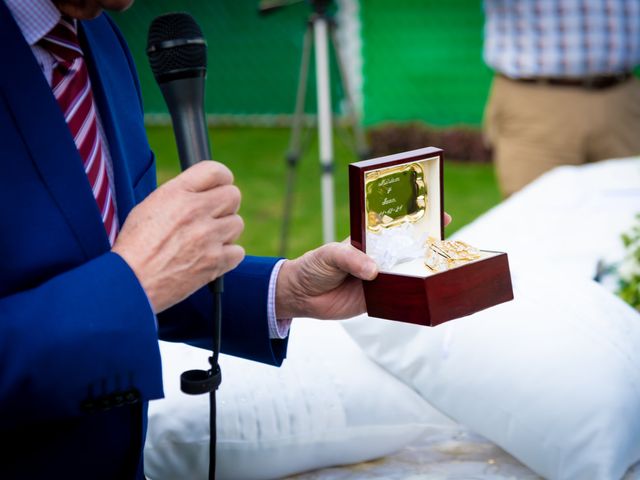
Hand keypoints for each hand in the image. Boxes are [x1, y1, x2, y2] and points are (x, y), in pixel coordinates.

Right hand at [112, 161, 244, 312]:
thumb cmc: (135, 246)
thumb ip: (180, 195)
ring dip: (225, 232)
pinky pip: (238, 251)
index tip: (220, 187)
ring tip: (205, 241)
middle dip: (225, 206)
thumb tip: (204, 191)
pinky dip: (227, 256)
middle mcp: (195, 211)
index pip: (215, 171)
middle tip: (213, 217)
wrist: (131, 283)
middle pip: (233, 195)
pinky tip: (209, 258)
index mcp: (176, 193)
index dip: (222, 178)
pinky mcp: (216, 262)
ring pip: (237, 224)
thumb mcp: (149, 207)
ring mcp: (208, 237)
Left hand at [275, 213, 451, 319]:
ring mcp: (379, 279)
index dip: (418, 220)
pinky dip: (410, 299)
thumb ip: (351, 259)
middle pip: (409, 251)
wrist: (301, 295)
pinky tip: (425, 297)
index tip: (441, 215)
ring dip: (422, 274)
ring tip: (443, 272)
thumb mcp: (330, 254)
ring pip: (407, 276)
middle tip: (450, 247)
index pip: (397, 227)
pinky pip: (397, 298)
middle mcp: (378, 258)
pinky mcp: (377, 300)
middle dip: (429, 247)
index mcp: (369, 240)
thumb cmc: (314, 265)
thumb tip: (373, 271)